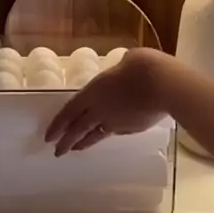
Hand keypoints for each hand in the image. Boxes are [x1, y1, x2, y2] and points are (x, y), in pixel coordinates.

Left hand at [45, 48, 166, 156]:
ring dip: (83, 143)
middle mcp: (100, 111)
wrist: (165, 86)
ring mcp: (116, 122)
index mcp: (93, 92)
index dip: (58, 125)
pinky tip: (107, 135)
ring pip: (95, 135)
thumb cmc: (142, 67)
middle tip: (57, 151)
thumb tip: (123, 69)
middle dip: (66, 141)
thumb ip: (118, 70)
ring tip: (75, 149)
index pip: (69, 112)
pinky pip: (115, 133)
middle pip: (78, 130)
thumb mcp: (126, 61)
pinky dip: (107, 134)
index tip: (49, 137)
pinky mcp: (132, 129)